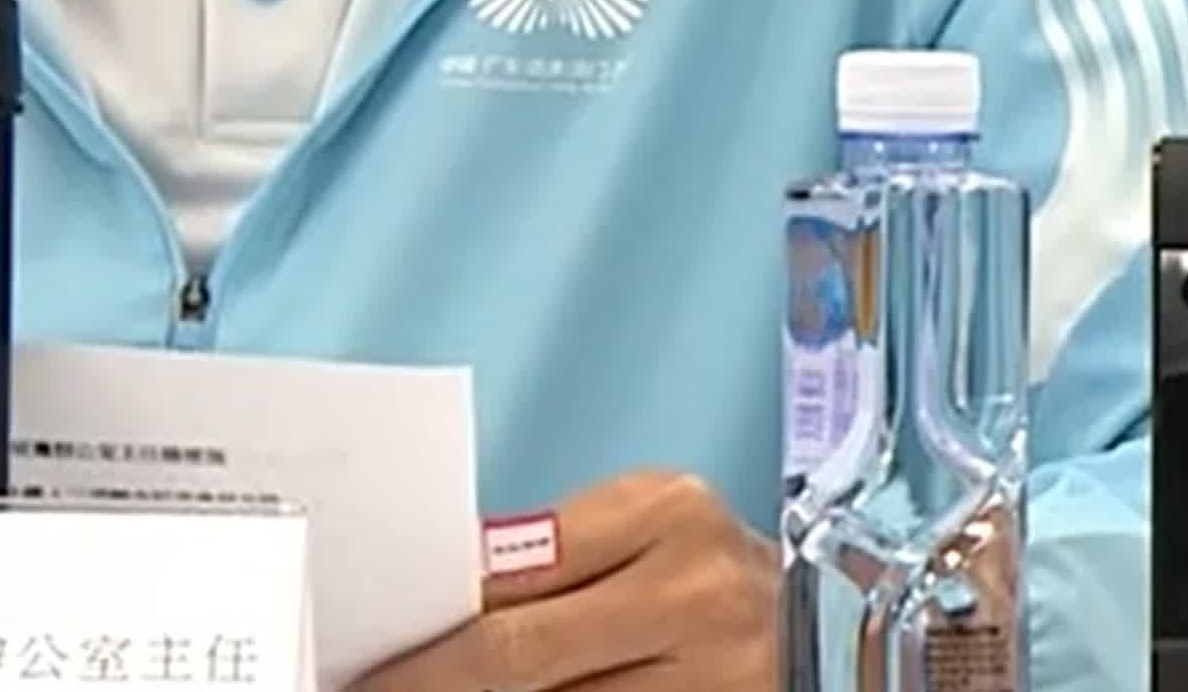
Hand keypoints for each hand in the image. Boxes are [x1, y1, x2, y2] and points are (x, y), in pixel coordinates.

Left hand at [350, 469, 774, 691]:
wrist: (833, 626)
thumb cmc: (706, 579)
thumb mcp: (640, 540)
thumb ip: (545, 568)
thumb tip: (414, 613)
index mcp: (666, 513)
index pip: (506, 583)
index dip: (418, 638)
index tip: (354, 669)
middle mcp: (700, 592)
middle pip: (518, 658)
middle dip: (428, 684)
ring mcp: (724, 674)